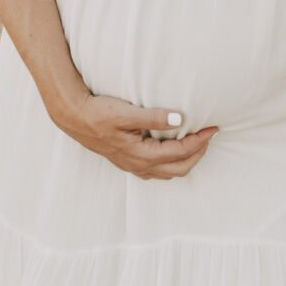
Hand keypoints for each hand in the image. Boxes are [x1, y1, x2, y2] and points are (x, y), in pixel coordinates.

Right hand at [53, 91, 218, 179]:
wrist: (73, 117)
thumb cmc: (98, 112)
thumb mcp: (127, 112)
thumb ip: (154, 117)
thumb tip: (180, 120)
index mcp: (141, 154)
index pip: (180, 152)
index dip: (200, 141)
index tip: (212, 128)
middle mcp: (139, 165)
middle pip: (179, 169)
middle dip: (198, 153)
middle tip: (209, 136)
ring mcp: (132, 165)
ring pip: (168, 172)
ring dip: (186, 160)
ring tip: (196, 143)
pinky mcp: (127, 161)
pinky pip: (156, 170)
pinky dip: (171, 163)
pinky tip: (172, 150)